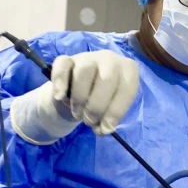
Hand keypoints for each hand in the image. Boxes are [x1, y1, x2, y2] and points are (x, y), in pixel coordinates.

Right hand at [11, 51, 138, 143]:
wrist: (82, 89)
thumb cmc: (103, 99)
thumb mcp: (110, 109)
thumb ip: (109, 118)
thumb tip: (102, 129)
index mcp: (128, 71)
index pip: (127, 89)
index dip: (116, 112)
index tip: (106, 128)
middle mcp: (111, 59)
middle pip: (106, 80)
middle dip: (96, 107)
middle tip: (89, 121)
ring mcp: (89, 57)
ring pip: (84, 72)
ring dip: (80, 98)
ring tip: (78, 114)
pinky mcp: (68, 59)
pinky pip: (62, 65)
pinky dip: (60, 82)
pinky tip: (60, 97)